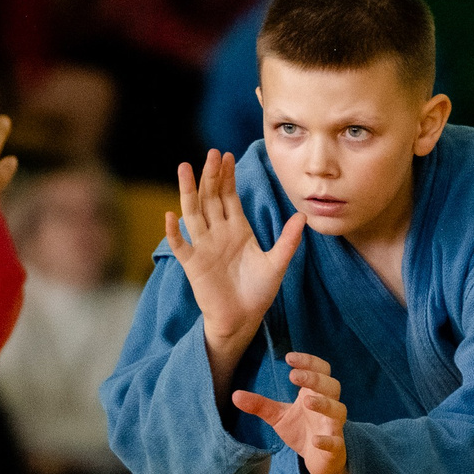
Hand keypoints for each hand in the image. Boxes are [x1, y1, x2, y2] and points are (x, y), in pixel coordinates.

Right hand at [167, 149, 304, 351]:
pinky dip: (173, 232)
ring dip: (188, 191)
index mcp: (237, 229)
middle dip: (211, 176)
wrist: (243, 319)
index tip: (226, 155)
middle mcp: (218, 233)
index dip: (227, 176)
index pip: (229, 196)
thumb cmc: (258, 292)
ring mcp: (203, 247)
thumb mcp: (277, 263)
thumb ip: (288, 240)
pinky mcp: (193, 265)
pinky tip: (170, 216)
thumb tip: (303, 216)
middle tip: (211, 153)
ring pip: (193, 213)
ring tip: (184, 168)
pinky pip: (180, 245)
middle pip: (211, 198)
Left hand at [234, 352, 349, 473]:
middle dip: (315, 379)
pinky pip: (335, 441)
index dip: (308, 361)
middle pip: (332, 385)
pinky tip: (315, 440)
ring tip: (306, 401)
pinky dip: (327, 440)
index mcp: (315, 393)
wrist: (319, 460)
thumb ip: (260, 405)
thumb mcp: (278, 416)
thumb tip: (235, 395)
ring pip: (338, 410)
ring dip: (324, 404)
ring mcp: (333, 426)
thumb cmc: (301, 431)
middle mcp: (328, 406)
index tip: (289, 358)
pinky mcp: (335, 447)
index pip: (320, 370)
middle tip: (294, 376)